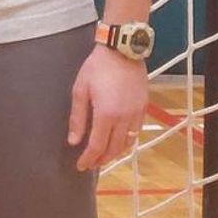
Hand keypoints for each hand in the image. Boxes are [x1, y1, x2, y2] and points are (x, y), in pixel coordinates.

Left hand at [68, 45, 148, 170]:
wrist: (121, 51)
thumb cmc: (97, 68)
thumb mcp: (80, 91)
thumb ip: (78, 118)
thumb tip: (74, 141)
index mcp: (107, 115)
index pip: (97, 146)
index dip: (89, 158)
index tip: (81, 166)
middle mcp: (125, 118)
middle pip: (114, 149)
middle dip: (101, 159)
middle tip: (90, 163)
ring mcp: (137, 114)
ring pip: (127, 143)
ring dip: (115, 152)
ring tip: (102, 155)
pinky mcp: (143, 108)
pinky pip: (135, 132)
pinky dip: (126, 141)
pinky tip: (117, 140)